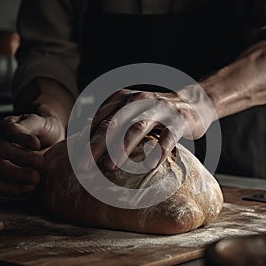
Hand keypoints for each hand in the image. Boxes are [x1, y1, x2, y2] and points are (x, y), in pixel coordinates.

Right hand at [0, 113, 64, 195]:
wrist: (50, 142)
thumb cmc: (44, 131)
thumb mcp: (41, 122)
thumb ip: (33, 126)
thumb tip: (31, 142)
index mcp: (7, 125)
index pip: (10, 129)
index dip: (22, 138)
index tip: (37, 145)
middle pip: (1, 151)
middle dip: (22, 159)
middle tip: (40, 164)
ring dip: (17, 176)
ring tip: (36, 179)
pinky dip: (13, 189)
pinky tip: (29, 188)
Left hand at [78, 86, 215, 171]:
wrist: (190, 104)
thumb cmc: (154, 113)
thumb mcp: (130, 112)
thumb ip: (110, 121)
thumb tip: (84, 140)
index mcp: (123, 98)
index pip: (100, 120)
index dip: (86, 140)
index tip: (75, 160)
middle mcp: (139, 101)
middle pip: (114, 124)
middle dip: (97, 145)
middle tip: (83, 166)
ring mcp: (159, 110)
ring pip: (137, 128)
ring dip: (122, 147)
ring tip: (110, 167)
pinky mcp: (178, 121)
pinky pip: (168, 137)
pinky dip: (159, 150)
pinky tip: (150, 165)